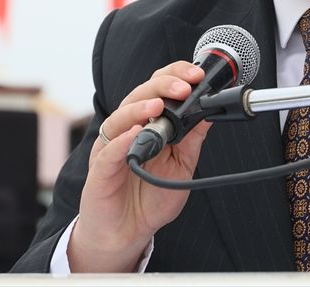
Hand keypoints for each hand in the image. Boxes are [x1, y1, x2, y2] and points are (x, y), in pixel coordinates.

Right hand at [67, 61, 212, 271]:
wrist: (127, 233)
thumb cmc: (150, 197)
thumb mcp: (182, 165)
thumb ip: (192, 139)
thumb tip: (209, 112)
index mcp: (146, 124)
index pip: (157, 89)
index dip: (175, 77)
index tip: (197, 76)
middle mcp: (126, 130)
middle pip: (138, 95)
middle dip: (162, 86)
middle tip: (183, 87)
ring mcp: (111, 148)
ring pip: (119, 117)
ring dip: (139, 107)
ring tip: (158, 104)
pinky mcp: (100, 170)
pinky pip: (109, 151)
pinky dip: (122, 140)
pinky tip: (135, 133)